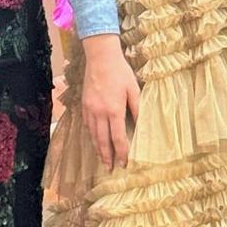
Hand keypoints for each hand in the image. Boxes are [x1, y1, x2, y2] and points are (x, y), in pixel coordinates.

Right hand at [81, 34, 140, 170]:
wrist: (100, 57)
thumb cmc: (120, 72)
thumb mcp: (134, 89)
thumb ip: (137, 108)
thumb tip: (142, 125)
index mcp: (114, 110)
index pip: (118, 138)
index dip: (121, 152)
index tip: (124, 163)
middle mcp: (99, 113)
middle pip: (102, 140)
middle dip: (107, 156)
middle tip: (110, 168)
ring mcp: (90, 109)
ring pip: (93, 135)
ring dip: (97, 148)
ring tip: (102, 159)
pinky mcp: (84, 104)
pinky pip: (87, 125)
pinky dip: (91, 135)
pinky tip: (94, 140)